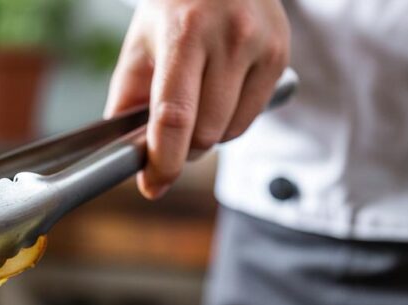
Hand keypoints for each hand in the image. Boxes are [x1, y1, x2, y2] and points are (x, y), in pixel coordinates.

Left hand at [105, 0, 288, 198]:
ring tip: (195, 104)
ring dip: (207, 136)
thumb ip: (127, 99)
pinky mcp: (280, 56)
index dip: (164, 160)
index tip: (153, 185)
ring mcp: (260, 46)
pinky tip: (219, 93)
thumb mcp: (140, 43)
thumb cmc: (175, 7)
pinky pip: (251, 117)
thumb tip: (127, 155)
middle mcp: (228, 37)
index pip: (174, 115)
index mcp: (183, 33)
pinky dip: (229, 120)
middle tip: (169, 138)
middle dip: (183, 147)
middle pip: (205, 131)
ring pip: (230, 131)